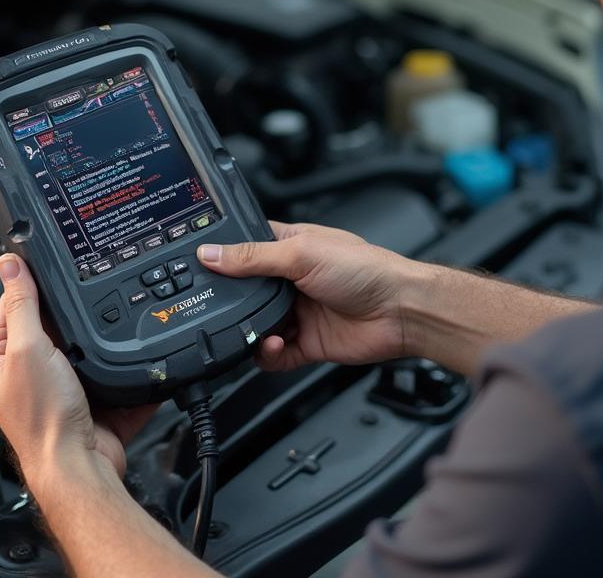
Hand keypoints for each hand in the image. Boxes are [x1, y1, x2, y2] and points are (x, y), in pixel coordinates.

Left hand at [0, 254, 156, 485]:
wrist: (80, 466)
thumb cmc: (43, 418)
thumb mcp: (27, 348)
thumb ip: (22, 304)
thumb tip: (9, 264)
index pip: (10, 306)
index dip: (30, 287)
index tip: (50, 267)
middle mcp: (22, 374)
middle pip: (49, 325)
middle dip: (70, 316)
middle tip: (82, 307)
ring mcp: (56, 387)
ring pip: (81, 344)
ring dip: (97, 340)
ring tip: (103, 336)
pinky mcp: (86, 399)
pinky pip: (106, 371)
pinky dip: (116, 364)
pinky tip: (122, 356)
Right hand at [196, 221, 415, 369]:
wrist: (401, 310)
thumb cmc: (365, 269)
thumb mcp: (302, 254)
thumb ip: (253, 257)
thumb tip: (211, 254)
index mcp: (290, 246)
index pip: (246, 248)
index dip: (224, 256)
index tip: (201, 266)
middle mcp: (291, 279)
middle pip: (247, 291)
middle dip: (233, 301)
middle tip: (219, 306)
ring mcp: (298, 311)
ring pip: (257, 325)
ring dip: (250, 331)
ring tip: (252, 330)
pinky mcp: (307, 342)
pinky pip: (275, 355)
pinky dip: (267, 354)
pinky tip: (273, 346)